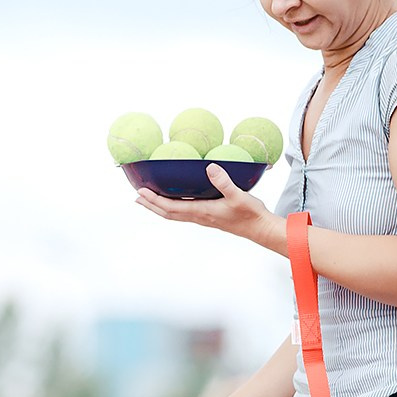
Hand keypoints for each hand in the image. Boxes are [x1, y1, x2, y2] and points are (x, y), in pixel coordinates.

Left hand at [135, 168, 279, 244]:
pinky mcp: (208, 216)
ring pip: (174, 214)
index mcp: (202, 211)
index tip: (141, 192)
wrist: (260, 229)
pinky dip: (172, 207)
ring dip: (159, 207)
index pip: (171, 207)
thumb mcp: (238, 196)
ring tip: (147, 200)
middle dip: (151, 205)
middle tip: (136, 197)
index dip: (154, 200)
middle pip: (167, 213)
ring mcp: (203, 218)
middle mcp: (199, 216)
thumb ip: (224, 182)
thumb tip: (210, 168)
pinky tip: (173, 200)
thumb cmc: (250, 214)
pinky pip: (183, 212)